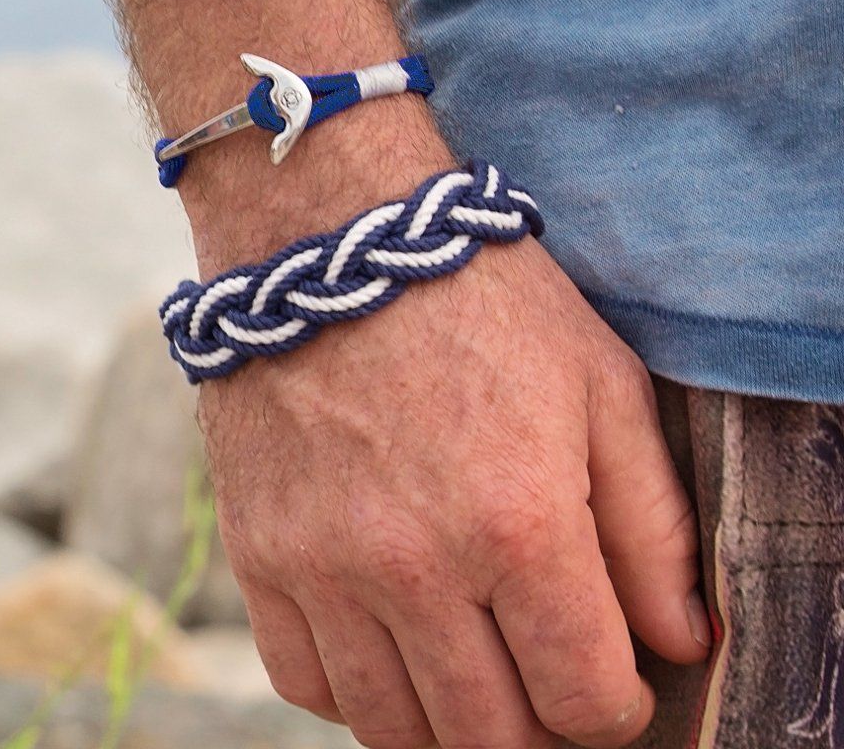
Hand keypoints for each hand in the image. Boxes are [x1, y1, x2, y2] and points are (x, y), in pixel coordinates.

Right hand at [198, 234, 709, 748]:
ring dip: (448, 722)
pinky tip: (385, 644)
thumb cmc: (475, 297)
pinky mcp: (256, 549)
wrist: (333, 237)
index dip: (615, 709)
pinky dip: (354, 691)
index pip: (585, 700)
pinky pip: (302, 680)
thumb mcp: (599, 383)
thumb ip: (653, 524)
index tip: (610, 676)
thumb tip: (679, 641)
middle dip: (537, 726)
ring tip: (469, 666)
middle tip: (541, 673)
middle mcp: (414, 563)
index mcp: (520, 522)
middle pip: (489, 735)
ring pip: (393, 728)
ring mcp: (323, 563)